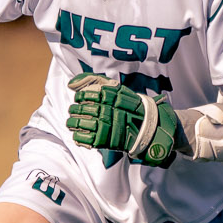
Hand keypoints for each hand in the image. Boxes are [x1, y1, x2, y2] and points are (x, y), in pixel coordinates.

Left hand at [68, 73, 182, 167]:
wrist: (151, 127)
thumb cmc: (131, 106)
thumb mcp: (117, 89)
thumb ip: (95, 82)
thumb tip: (71, 84)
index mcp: (115, 96)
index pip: (91, 94)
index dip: (82, 96)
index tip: (79, 98)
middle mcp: (113, 110)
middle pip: (86, 109)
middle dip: (76, 110)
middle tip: (73, 110)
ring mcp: (111, 126)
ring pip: (86, 124)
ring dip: (75, 123)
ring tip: (71, 122)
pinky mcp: (110, 141)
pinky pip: (90, 139)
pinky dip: (80, 137)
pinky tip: (77, 134)